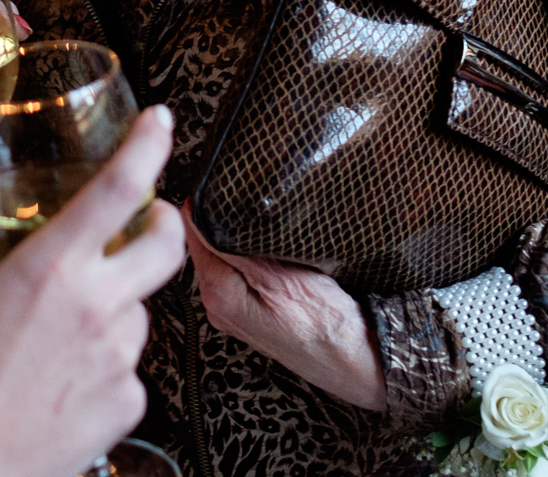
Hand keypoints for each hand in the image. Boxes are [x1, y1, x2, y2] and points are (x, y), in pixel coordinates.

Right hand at [0, 107, 185, 476]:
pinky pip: (129, 366)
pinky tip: (61, 376)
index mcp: (49, 270)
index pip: (119, 189)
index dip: (149, 146)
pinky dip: (104, 362)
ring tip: (60, 329)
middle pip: (164, 244)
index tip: (158, 124)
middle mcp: (95, 309)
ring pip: (138, 310)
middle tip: (145, 219)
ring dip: (115, 304)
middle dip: (161, 222)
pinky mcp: (127, 404)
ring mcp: (117, 360)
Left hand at [183, 207, 387, 411]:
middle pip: (205, 247)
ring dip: (238, 240)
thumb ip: (236, 248)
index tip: (223, 187)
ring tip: (263, 228)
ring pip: (223, 260)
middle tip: (247, 202)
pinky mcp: (250, 314)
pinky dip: (250, 258)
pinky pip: (239, 274)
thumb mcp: (280, 276)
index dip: (204, 205)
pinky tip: (271, 255)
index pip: (193, 235)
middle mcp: (218, 306)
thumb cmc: (325, 322)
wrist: (354, 360)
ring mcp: (233, 312)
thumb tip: (202, 216)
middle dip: (220, 222)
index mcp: (218, 295)